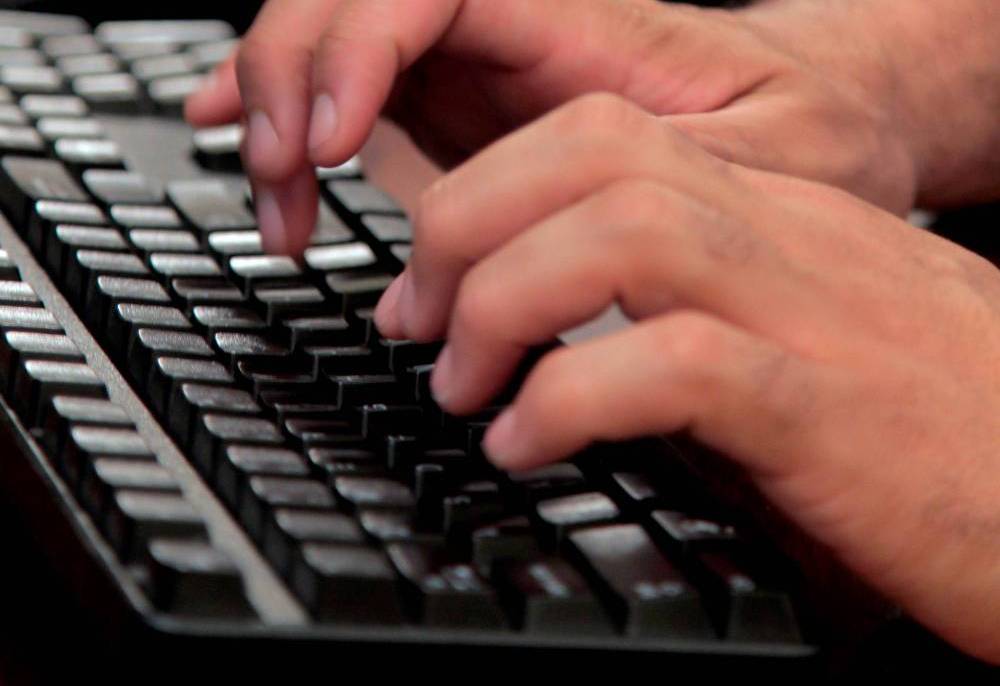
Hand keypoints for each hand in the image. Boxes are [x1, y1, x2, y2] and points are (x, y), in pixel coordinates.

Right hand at [184, 0, 918, 255]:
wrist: (815, 132)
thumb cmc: (808, 136)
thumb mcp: (785, 157)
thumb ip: (688, 176)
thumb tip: (583, 230)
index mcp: (583, 24)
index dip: (359, 39)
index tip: (335, 136)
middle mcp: (515, 36)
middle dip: (292, 76)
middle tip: (285, 180)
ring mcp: (479, 76)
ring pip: (336, 47)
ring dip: (281, 117)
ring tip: (278, 209)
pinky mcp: (463, 122)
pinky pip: (353, 97)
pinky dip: (291, 123)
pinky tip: (257, 152)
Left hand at [373, 93, 999, 663]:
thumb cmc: (937, 419)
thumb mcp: (806, 330)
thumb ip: (703, 307)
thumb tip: (571, 335)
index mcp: (772, 213)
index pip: (601, 137)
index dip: (487, 196)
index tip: (433, 281)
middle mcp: (785, 235)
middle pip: (589, 158)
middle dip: (468, 229)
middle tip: (422, 324)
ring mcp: (808, 310)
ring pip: (617, 233)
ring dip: (502, 305)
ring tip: (463, 385)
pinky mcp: (825, 406)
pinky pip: (670, 364)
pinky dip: (567, 400)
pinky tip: (527, 446)